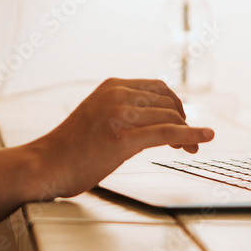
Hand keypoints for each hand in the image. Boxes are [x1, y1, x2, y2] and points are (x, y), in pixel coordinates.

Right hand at [25, 78, 213, 199]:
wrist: (45, 164)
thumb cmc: (69, 148)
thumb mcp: (96, 115)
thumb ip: (122, 111)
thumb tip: (156, 121)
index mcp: (110, 86)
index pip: (158, 87)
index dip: (175, 105)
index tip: (182, 122)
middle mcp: (116, 94)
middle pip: (168, 102)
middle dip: (184, 120)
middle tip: (188, 141)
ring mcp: (119, 114)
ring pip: (170, 117)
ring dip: (188, 133)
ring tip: (190, 148)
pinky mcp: (123, 138)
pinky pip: (168, 133)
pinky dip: (191, 135)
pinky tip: (204, 138)